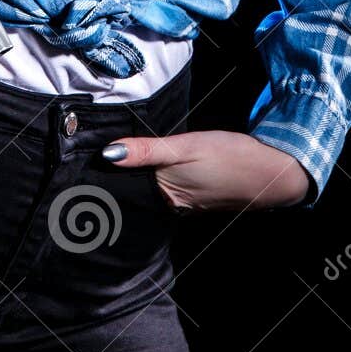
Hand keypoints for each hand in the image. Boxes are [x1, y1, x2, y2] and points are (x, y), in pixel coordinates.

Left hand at [102, 128, 311, 210]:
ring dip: (130, 182)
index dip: (102, 182)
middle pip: (133, 194)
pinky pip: (164, 190)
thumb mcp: (186, 146)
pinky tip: (143, 170)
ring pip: (147, 191)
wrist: (273, 173)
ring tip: (102, 169)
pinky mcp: (195, 196)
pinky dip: (151, 181)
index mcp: (165, 195)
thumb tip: (107, 154)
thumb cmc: (230, 156)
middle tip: (82, 169)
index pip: (123, 191)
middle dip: (112, 184)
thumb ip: (147, 150)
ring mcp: (184, 202)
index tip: (77, 173)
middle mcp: (171, 204)